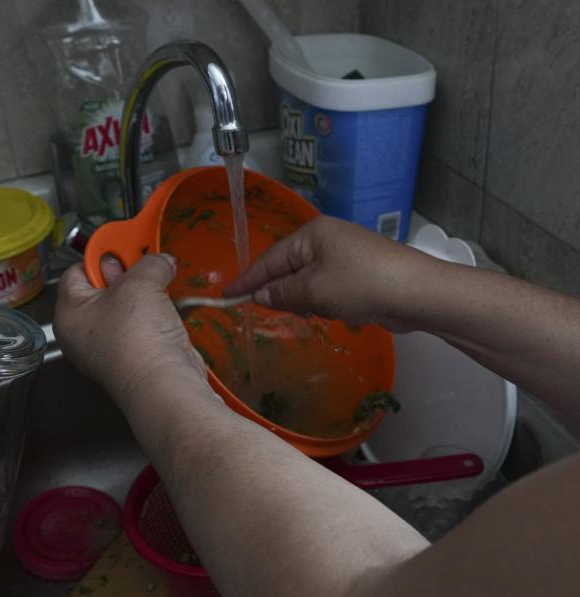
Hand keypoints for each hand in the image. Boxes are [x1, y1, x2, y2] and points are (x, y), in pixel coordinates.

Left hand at [54, 254, 210, 410]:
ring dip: (144, 295)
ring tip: (161, 283)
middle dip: (126, 273)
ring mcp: (106, 348)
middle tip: (145, 262)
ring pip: (122, 309)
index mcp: (68, 313)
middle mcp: (81, 333)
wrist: (162, 383)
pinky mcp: (131, 359)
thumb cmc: (136, 334)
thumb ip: (149, 262)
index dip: (100, 256)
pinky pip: (138, 328)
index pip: (75, 271)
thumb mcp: (141, 282)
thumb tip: (161, 260)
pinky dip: (153, 316)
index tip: (123, 247)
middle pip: (100, 289)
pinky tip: (168, 309)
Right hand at [224, 216, 434, 330]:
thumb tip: (259, 295)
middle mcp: (327, 239)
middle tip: (281, 313)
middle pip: (289, 269)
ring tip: (321, 313)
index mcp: (312, 234)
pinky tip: (342, 313)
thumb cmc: (361, 284)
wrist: (418, 293)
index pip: (269, 258)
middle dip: (284, 292)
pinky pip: (330, 289)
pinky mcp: (361, 273)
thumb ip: (281, 292)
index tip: (227, 295)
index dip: (248, 279)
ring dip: (309, 301)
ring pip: (309, 282)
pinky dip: (329, 303)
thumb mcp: (313, 291)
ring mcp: (346, 255)